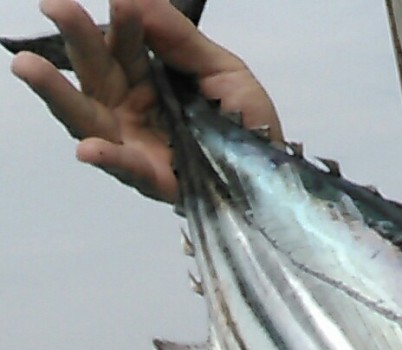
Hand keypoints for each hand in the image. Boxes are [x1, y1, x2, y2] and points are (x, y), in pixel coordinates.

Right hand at [10, 0, 281, 201]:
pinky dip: (107, 158)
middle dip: (75, 38)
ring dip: (57, 93)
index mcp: (147, 77)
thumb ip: (179, 38)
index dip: (120, 21)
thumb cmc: (246, 122)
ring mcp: (134, 143)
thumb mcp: (222, 70)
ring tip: (27, 67)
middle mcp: (130, 107)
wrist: (275, 175)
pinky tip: (87, 149)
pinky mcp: (151, 179)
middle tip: (54, 5)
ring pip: (88, 116)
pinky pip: (125, 167)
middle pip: (94, 70)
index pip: (125, 43)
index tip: (120, 0)